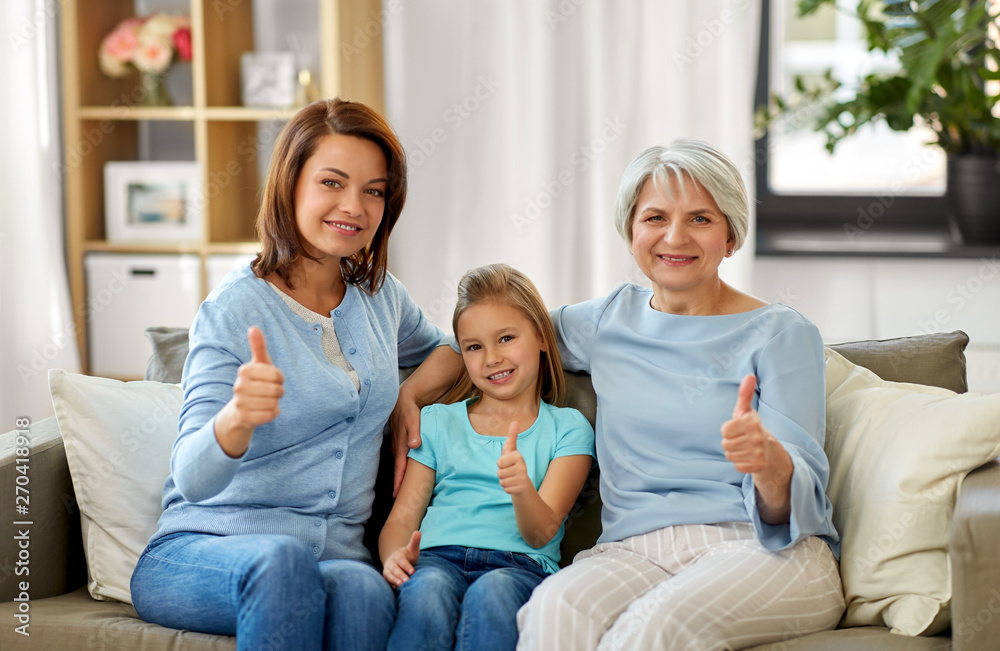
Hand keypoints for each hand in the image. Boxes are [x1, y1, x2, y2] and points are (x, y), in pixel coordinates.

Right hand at [230, 326, 284, 428]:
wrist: (240, 410)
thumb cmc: (255, 382)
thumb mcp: (259, 364)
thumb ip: (258, 346)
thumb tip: (254, 327)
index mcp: (244, 370)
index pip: (277, 375)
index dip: (280, 378)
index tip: (273, 379)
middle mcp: (239, 386)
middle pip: (276, 390)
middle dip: (278, 392)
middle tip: (270, 392)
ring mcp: (240, 403)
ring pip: (274, 403)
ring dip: (275, 403)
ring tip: (266, 400)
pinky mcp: (245, 418)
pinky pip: (270, 415)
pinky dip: (272, 413)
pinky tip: (264, 411)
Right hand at [382, 530, 420, 587]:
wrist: (397, 561)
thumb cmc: (408, 555)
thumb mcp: (412, 548)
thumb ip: (415, 541)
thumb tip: (418, 532)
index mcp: (398, 556)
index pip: (401, 561)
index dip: (406, 566)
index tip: (413, 571)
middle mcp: (391, 563)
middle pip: (394, 569)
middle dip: (400, 575)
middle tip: (407, 581)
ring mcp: (388, 570)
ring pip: (389, 576)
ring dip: (394, 580)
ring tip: (401, 586)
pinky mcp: (387, 578)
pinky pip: (388, 582)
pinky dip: (392, 585)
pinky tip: (398, 589)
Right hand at [390, 389, 422, 497]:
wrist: (403, 398)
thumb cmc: (410, 410)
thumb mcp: (413, 419)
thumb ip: (414, 433)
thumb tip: (414, 446)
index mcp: (400, 446)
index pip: (400, 469)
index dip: (399, 483)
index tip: (399, 496)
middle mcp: (397, 448)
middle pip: (398, 470)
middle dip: (399, 485)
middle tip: (401, 500)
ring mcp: (397, 445)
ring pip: (399, 465)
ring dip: (401, 477)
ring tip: (404, 490)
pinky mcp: (399, 442)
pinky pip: (401, 458)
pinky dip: (403, 467)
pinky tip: (407, 471)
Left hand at [497, 422, 532, 494]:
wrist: (524, 483)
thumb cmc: (514, 464)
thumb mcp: (511, 450)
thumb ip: (512, 436)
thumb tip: (515, 421)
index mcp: (518, 456)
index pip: (499, 462)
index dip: (500, 464)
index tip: (508, 462)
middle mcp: (522, 467)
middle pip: (499, 473)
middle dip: (501, 473)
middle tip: (509, 471)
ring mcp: (523, 478)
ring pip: (502, 481)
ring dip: (504, 481)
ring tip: (511, 478)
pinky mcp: (522, 488)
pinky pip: (505, 489)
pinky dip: (507, 488)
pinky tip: (514, 485)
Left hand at [721, 374, 793, 522]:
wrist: (771, 452)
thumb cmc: (752, 429)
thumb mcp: (747, 411)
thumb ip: (745, 394)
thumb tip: (750, 375)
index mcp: (752, 422)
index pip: (725, 430)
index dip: (729, 431)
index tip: (738, 430)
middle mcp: (756, 437)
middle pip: (725, 444)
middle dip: (731, 443)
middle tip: (742, 440)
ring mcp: (758, 453)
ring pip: (730, 455)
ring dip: (735, 453)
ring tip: (745, 448)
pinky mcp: (758, 466)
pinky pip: (737, 466)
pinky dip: (741, 463)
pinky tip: (749, 458)